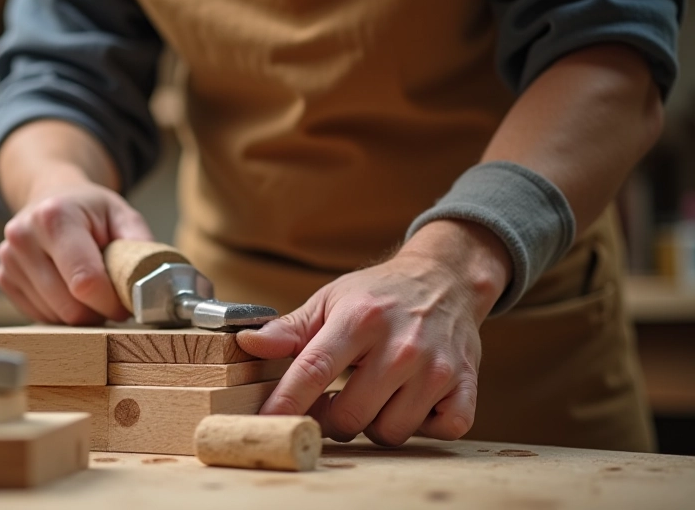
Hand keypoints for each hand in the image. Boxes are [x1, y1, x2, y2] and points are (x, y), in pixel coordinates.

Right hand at [0, 180, 152, 324]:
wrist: (51, 195)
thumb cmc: (90, 209)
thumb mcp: (123, 215)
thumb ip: (141, 247)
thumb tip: (152, 285)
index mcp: (54, 217)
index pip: (85, 282)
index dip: (112, 302)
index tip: (126, 302)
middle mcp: (23, 237)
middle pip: (69, 307)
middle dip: (98, 312)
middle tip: (111, 298)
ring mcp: (9, 260)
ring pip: (55, 317)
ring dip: (81, 314)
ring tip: (90, 289)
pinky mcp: (4, 279)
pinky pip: (40, 316)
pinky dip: (61, 312)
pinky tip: (69, 290)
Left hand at [236, 220, 509, 445]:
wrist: (446, 279)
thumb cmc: (379, 295)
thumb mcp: (330, 301)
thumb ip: (288, 329)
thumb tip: (246, 343)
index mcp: (360, 319)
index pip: (313, 371)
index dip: (286, 403)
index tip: (266, 422)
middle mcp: (400, 346)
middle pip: (349, 416)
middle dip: (331, 419)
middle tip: (332, 402)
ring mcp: (435, 368)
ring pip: (390, 431)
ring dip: (375, 423)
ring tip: (373, 396)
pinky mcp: (464, 385)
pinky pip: (440, 430)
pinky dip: (424, 425)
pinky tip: (411, 402)